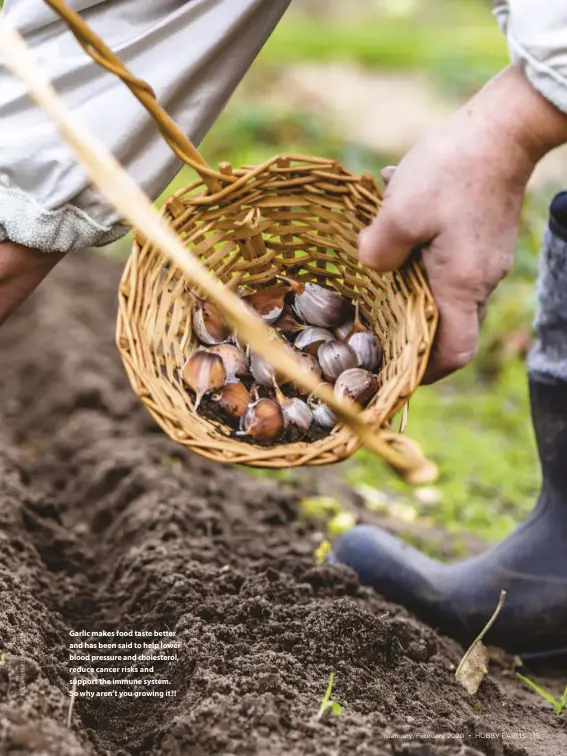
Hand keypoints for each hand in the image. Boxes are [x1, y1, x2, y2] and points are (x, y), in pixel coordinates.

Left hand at [359, 66, 566, 382]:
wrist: (503, 127)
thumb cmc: (453, 169)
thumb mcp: (400, 211)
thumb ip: (377, 251)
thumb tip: (369, 267)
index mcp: (461, 285)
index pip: (454, 353)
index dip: (427, 371)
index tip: (397, 369)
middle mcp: (480, 280)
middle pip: (448, 327)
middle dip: (411, 329)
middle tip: (375, 322)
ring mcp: (485, 260)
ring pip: (445, 291)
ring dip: (411, 283)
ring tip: (381, 259)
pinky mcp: (483, 238)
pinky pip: (449, 261)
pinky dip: (422, 254)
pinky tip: (398, 219)